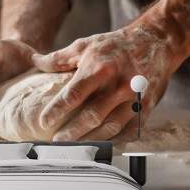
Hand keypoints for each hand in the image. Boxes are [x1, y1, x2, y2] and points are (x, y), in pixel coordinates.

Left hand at [32, 24, 182, 140]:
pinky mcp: (145, 107)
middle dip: (72, 132)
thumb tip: (35, 62)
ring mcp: (134, 98)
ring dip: (91, 139)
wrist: (154, 42)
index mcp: (99, 68)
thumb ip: (59, 58)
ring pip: (110, 127)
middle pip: (91, 115)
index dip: (57, 110)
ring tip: (75, 147)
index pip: (73, 94)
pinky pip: (128, 130)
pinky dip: (113, 140)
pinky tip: (99, 144)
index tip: (44, 122)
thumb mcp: (85, 45)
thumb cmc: (115, 45)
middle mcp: (118, 85)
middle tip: (56, 142)